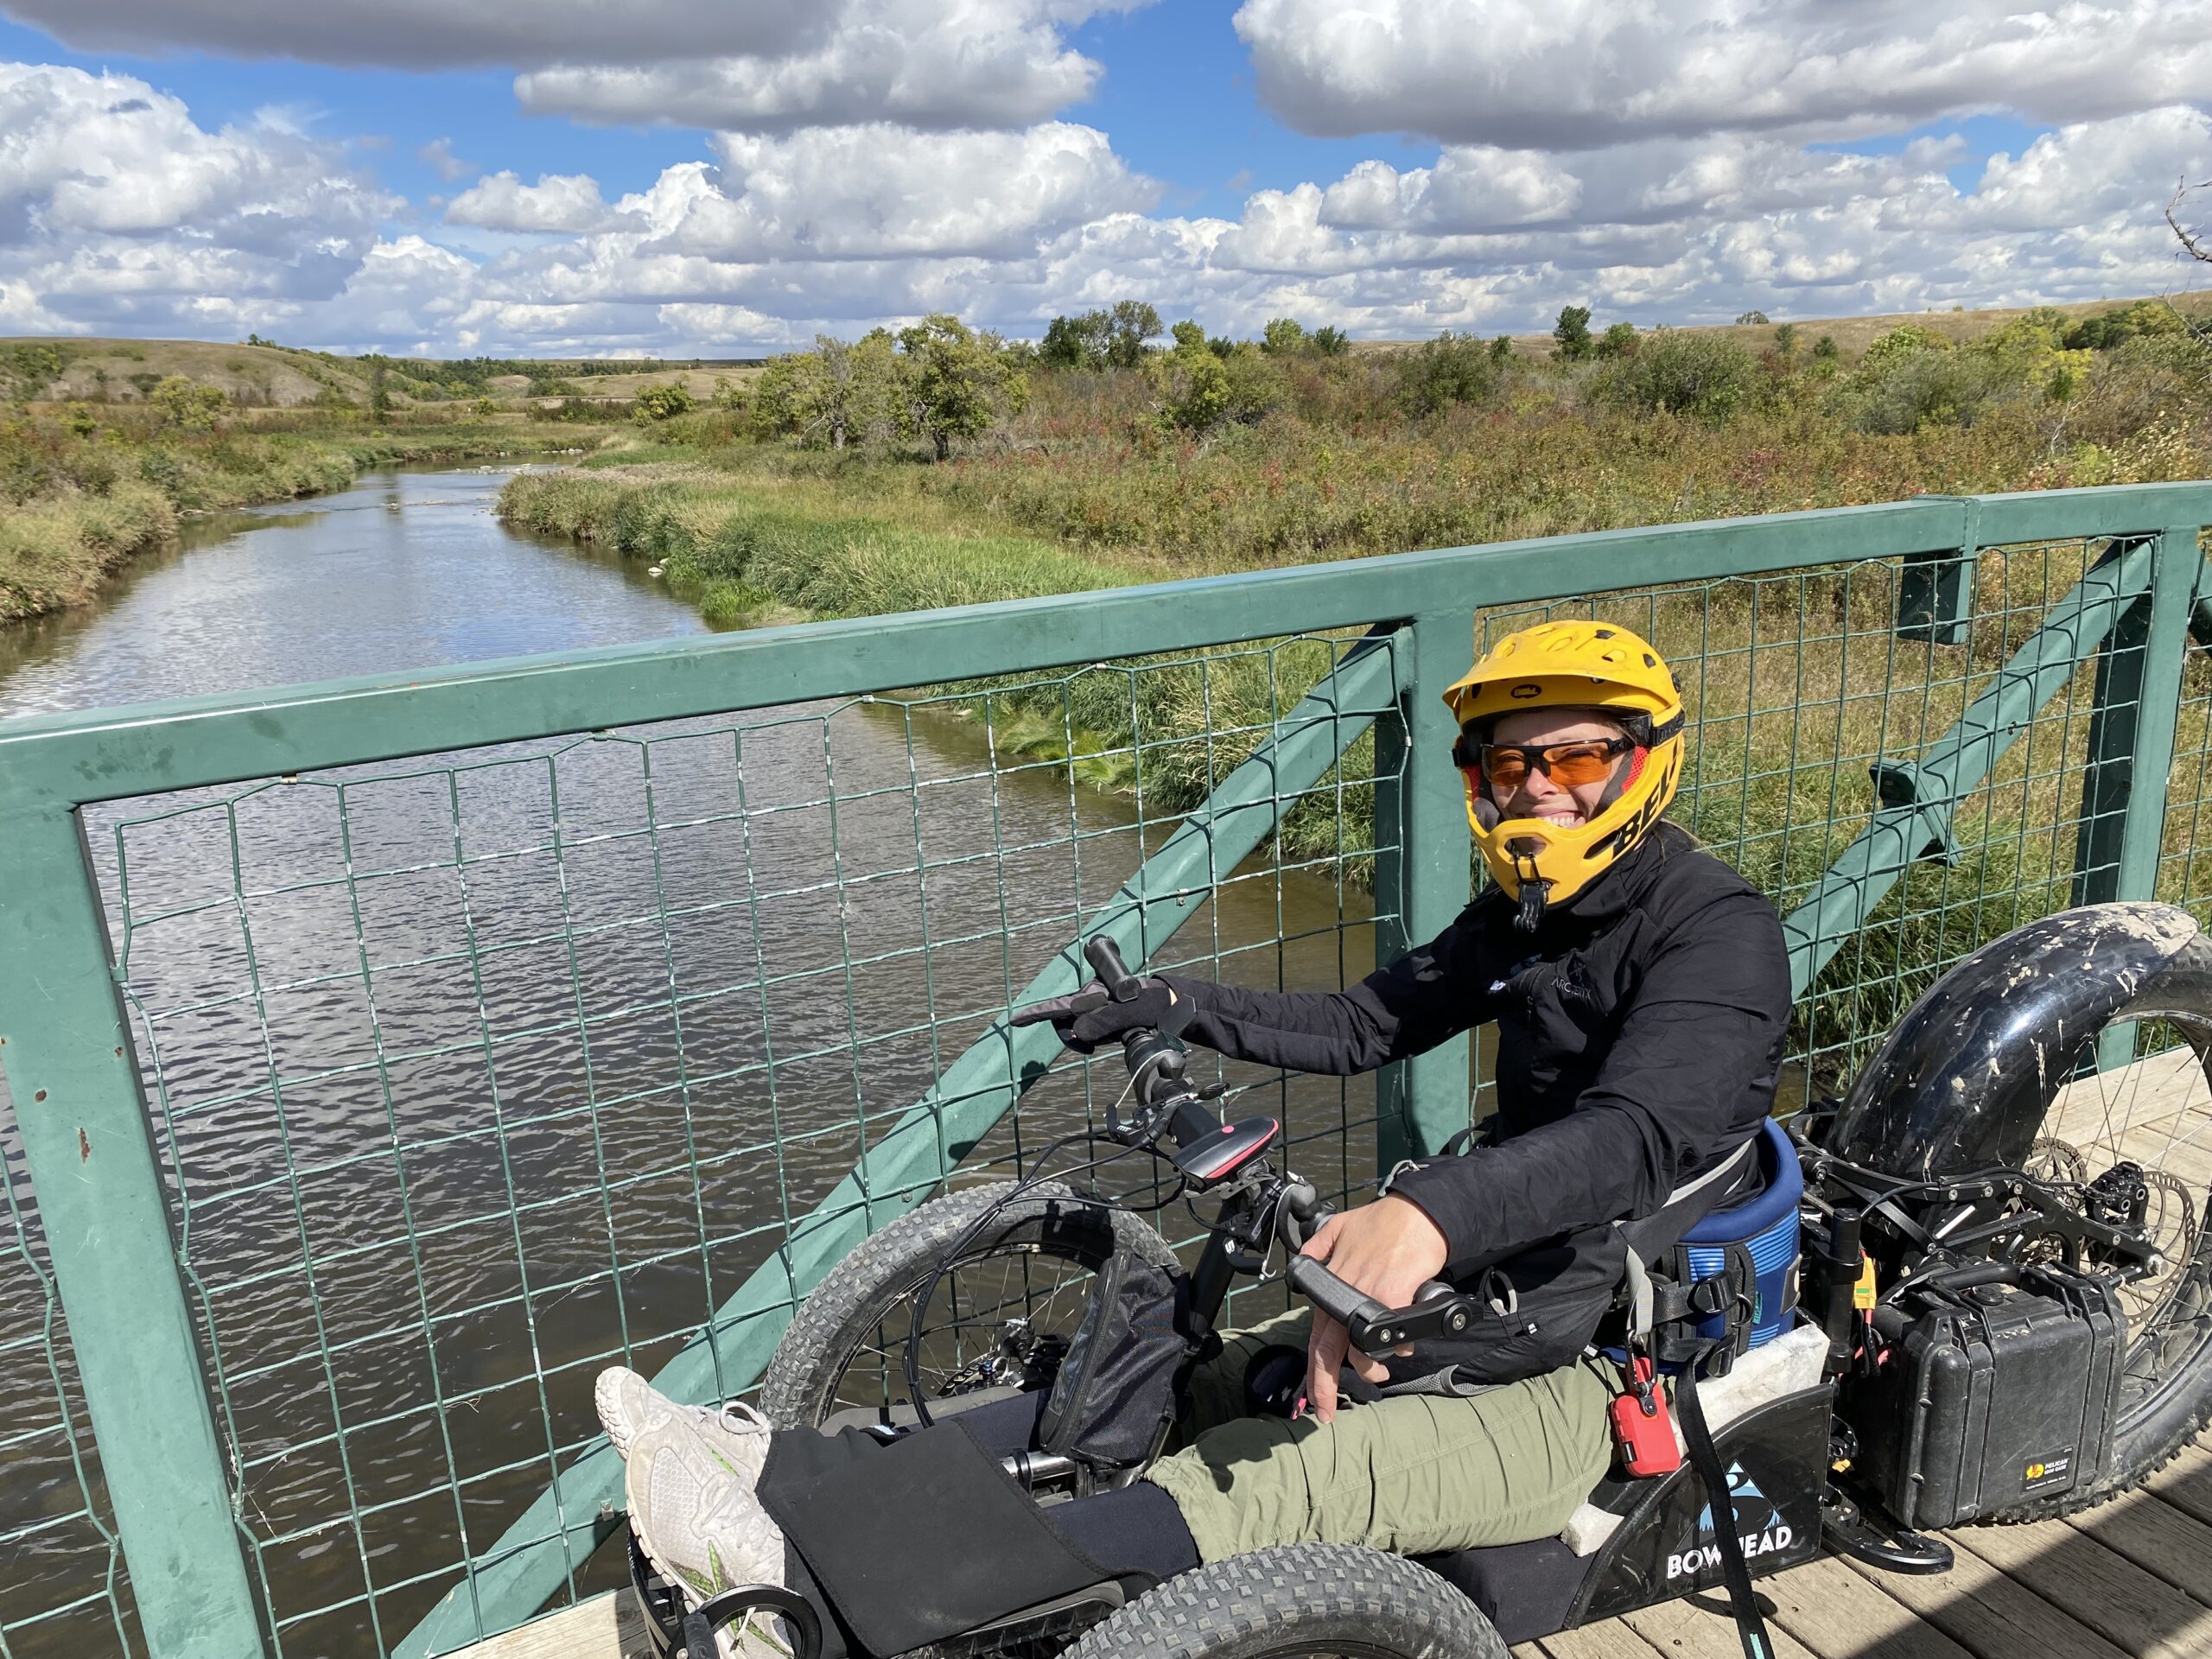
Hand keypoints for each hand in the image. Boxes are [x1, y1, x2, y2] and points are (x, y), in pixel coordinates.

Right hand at [1009, 975, 1188, 1053]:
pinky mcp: (1100, 1023)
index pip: (1057, 1006)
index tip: (1015, 1020)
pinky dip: (1092, 1042)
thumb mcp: (1132, 1011)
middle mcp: (1088, 1002)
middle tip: (1090, 1048)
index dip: (1035, 1013)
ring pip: (1075, 1032)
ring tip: (1108, 1038)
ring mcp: (1093, 1013)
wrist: (1169, 1008)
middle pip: (1063, 1023)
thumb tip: (1077, 1031)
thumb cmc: (1152, 1003)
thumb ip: (1104, 1020)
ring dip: (1085, 1041)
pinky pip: (1087, 1037)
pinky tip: (1109, 1039)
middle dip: (1072, 1038)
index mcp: (1091, 995)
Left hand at [1299, 1195, 1448, 1423]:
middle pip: (1329, 1354)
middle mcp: (1342, 1294)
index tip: (1313, 1400)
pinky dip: (1404, 1346)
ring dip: (1375, 1368)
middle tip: (1328, 1411)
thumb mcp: (1338, 1227)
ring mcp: (1365, 1297)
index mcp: (1329, 1285)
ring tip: (1383, 1367)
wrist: (1417, 1214)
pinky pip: (1397, 1340)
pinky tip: (1407, 1340)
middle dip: (1326, 1390)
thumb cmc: (1382, 1221)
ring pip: (1364, 1354)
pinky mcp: (1391, 1298)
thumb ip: (1320, 1247)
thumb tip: (1305, 1262)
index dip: (1313, 1373)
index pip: (1314, 1338)